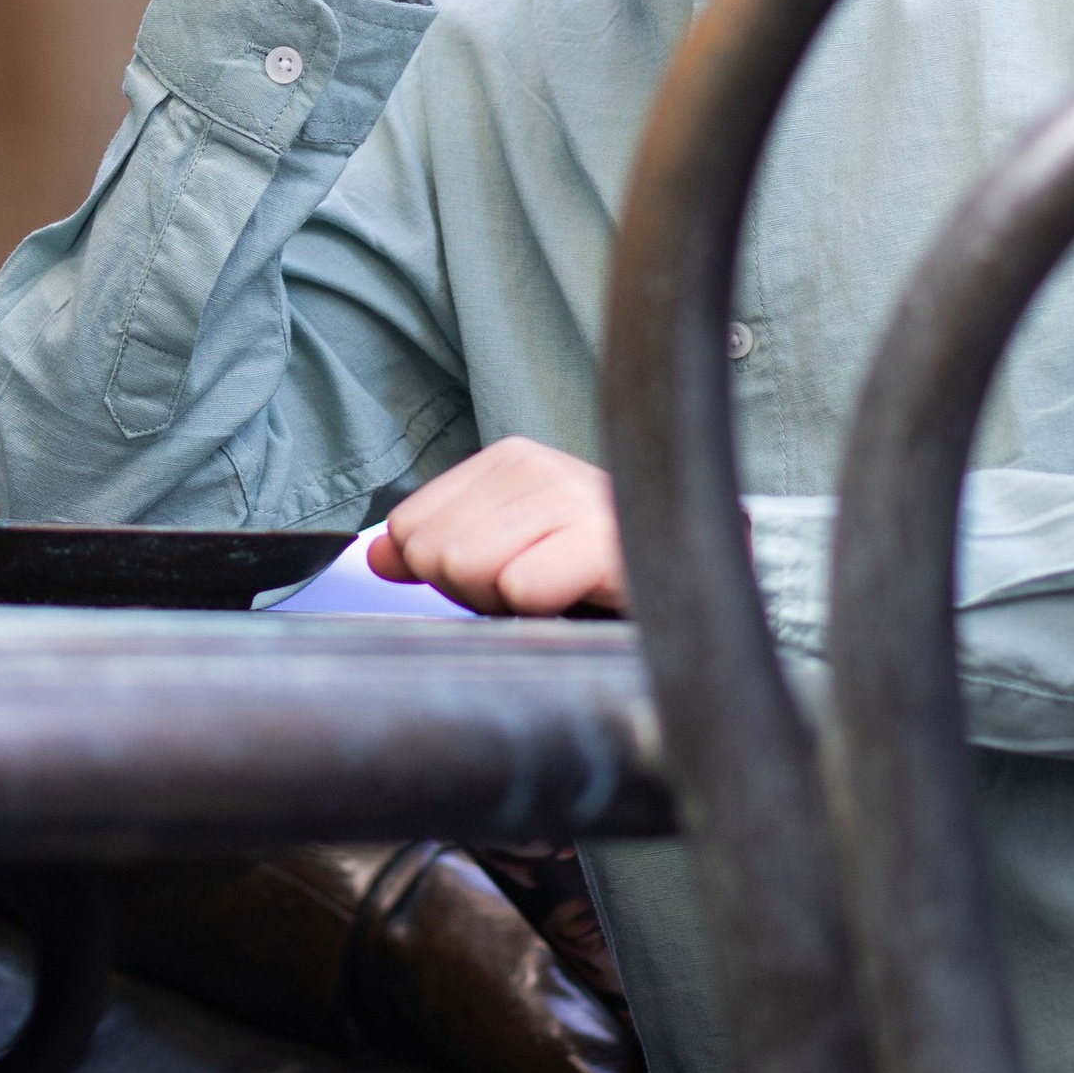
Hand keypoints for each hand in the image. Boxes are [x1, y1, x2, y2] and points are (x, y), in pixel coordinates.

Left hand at [368, 440, 626, 615]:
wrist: (697, 583)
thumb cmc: (594, 575)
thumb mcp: (509, 554)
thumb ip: (438, 547)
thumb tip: (376, 555)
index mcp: (508, 461)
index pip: (411, 527)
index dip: (446, 572)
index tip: (507, 574)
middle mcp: (537, 466)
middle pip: (435, 551)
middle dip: (476, 592)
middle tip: (538, 590)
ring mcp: (572, 497)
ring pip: (471, 569)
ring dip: (510, 605)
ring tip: (560, 595)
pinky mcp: (604, 541)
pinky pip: (522, 589)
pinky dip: (543, 611)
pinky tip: (580, 601)